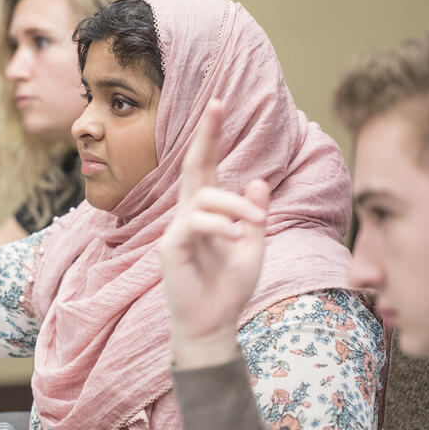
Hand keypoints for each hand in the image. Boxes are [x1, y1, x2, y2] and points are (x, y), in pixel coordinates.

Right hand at [159, 100, 268, 369]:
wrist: (213, 325)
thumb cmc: (230, 287)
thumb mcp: (253, 246)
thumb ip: (255, 215)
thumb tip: (257, 180)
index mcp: (209, 211)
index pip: (208, 167)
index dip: (211, 136)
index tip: (219, 104)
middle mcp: (189, 214)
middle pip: (193, 167)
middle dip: (206, 135)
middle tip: (217, 105)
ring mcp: (177, 230)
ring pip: (203, 198)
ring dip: (235, 205)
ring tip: (254, 224)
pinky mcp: (171, 248)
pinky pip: (194, 224)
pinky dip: (219, 226)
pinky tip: (237, 237)